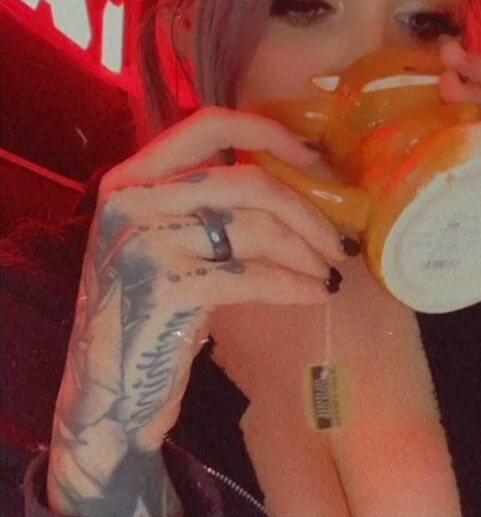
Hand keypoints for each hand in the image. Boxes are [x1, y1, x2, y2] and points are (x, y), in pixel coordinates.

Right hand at [49, 108, 349, 516]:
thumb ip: (199, 206)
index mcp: (129, 179)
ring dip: (306, 250)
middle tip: (338, 241)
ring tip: (328, 271)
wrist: (107, 391)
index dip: (267, 132)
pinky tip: (315, 294)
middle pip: (246, 181)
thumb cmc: (145, 317)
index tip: (310, 158)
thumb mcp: (158, 243)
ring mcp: (143, 243)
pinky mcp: (164, 289)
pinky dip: (293, 284)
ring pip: (255, 227)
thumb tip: (290, 183)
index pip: (207, 125)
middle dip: (306, 212)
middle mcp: (130, 201)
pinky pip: (251, 276)